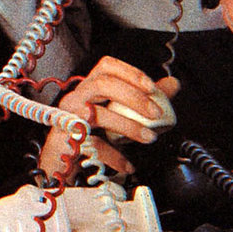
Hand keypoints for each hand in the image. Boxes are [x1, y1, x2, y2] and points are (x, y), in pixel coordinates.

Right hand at [38, 57, 178, 178]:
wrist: (60, 162)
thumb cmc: (89, 134)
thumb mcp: (119, 115)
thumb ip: (146, 99)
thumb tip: (173, 83)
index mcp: (89, 87)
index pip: (106, 67)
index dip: (130, 73)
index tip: (152, 87)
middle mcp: (75, 98)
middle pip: (101, 84)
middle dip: (133, 97)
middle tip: (156, 113)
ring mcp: (67, 118)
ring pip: (96, 113)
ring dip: (127, 125)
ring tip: (149, 138)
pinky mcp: (65, 140)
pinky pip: (92, 145)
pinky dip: (114, 156)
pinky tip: (127, 165)